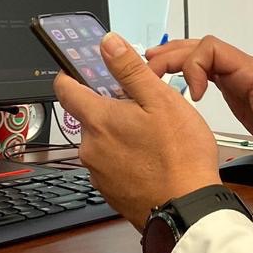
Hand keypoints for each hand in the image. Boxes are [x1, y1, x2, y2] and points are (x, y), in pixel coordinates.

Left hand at [55, 32, 220, 231]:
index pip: (65, 88)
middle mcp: (90, 147)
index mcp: (98, 120)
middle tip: (144, 105)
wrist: (187, 208)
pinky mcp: (110, 191)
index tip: (84, 69)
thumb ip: (129, 70)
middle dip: (110, 106)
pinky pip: (112, 163)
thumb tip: (107, 44)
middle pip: (89, 115)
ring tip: (154, 134)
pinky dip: (126, 156)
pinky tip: (152, 157)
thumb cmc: (180, 154)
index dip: (72, 74)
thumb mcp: (160, 99)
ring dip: (120, 132)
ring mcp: (98, 172)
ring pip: (102, 140)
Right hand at [145, 35, 252, 175]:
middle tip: (146, 72)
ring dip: (174, 61)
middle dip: (172, 56)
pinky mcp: (235, 94)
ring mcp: (238, 81)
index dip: (192, 65)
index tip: (191, 96)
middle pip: (200, 50)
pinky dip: (186, 75)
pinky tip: (172, 86)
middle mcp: (242, 71)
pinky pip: (206, 76)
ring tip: (148, 70)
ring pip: (200, 60)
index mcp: (250, 72)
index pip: (210, 50)